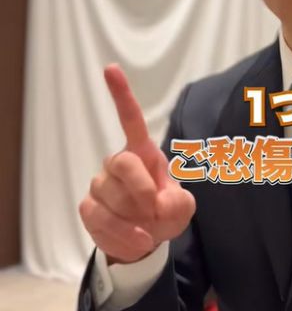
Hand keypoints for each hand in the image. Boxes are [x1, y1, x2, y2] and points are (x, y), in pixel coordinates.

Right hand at [78, 64, 195, 263]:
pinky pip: (100, 219)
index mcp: (143, 153)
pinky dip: (122, 235)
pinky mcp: (89, 208)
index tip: (111, 69)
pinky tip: (135, 241)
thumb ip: (180, 203)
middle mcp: (118, 163)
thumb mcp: (183, 209)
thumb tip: (159, 203)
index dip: (122, 95)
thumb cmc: (164, 214)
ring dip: (135, 221)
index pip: (131, 119)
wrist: (145, 241)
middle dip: (142, 189)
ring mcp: (100, 185)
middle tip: (156, 210)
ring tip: (148, 233)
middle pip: (122, 163)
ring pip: (111, 197)